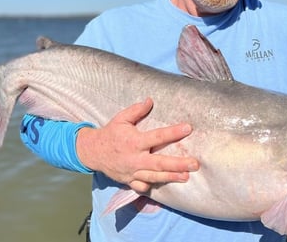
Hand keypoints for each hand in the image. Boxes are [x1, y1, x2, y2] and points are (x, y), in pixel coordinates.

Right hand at [76, 98, 198, 192]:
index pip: (157, 136)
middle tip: (195, 164)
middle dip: (178, 164)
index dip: (173, 132)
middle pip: (160, 163)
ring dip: (171, 177)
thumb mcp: (121, 118)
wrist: (92, 151)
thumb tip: (150, 100)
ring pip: (154, 177)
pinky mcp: (129, 181)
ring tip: (186, 177)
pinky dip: (152, 187)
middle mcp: (135, 158)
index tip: (188, 128)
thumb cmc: (110, 133)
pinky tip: (166, 185)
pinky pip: (142, 187)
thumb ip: (136, 110)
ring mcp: (132, 172)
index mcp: (134, 141)